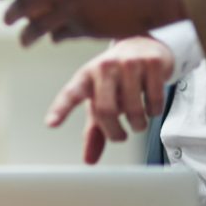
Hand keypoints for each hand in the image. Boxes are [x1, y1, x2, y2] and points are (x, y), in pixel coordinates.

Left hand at [0, 0, 184, 45]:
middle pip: (23, 2)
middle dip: (11, 14)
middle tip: (7, 19)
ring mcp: (74, 7)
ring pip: (36, 26)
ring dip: (26, 35)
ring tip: (25, 40)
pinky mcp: (83, 27)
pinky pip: (59, 35)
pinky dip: (55, 37)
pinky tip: (55, 38)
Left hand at [46, 36, 173, 163]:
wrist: (141, 45)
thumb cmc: (115, 78)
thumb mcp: (100, 101)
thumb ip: (94, 131)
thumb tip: (89, 160)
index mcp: (85, 77)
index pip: (70, 95)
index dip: (60, 109)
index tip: (51, 123)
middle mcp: (104, 67)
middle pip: (106, 110)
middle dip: (115, 132)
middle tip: (120, 136)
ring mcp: (128, 63)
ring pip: (133, 109)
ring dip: (137, 124)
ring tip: (137, 121)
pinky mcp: (151, 63)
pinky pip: (154, 100)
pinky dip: (154, 111)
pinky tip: (150, 106)